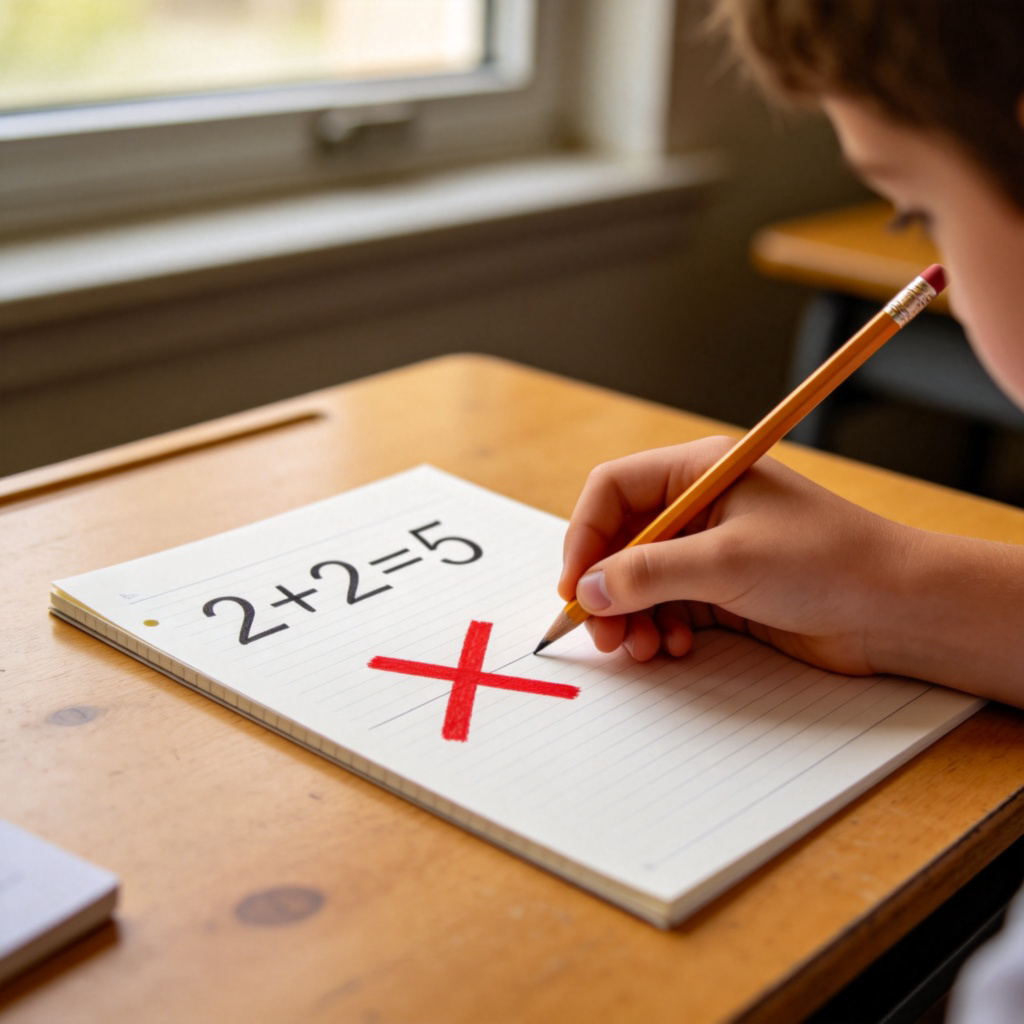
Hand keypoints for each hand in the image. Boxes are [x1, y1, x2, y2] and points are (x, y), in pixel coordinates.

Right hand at [557, 438, 911, 674]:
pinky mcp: (723, 588)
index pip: (613, 491)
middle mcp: (699, 505)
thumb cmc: (825, 562)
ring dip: (632, 615)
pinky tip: (676, 646)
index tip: (574, 587)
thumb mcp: (727, 562)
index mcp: (698, 472)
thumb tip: (587, 591)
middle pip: (621, 540)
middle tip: (603, 634)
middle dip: (606, 588)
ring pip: (640, 579)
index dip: (584, 537)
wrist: (896, 608)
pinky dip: (661, 627)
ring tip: (642, 648)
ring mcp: (711, 548)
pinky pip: (668, 605)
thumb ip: (649, 574)